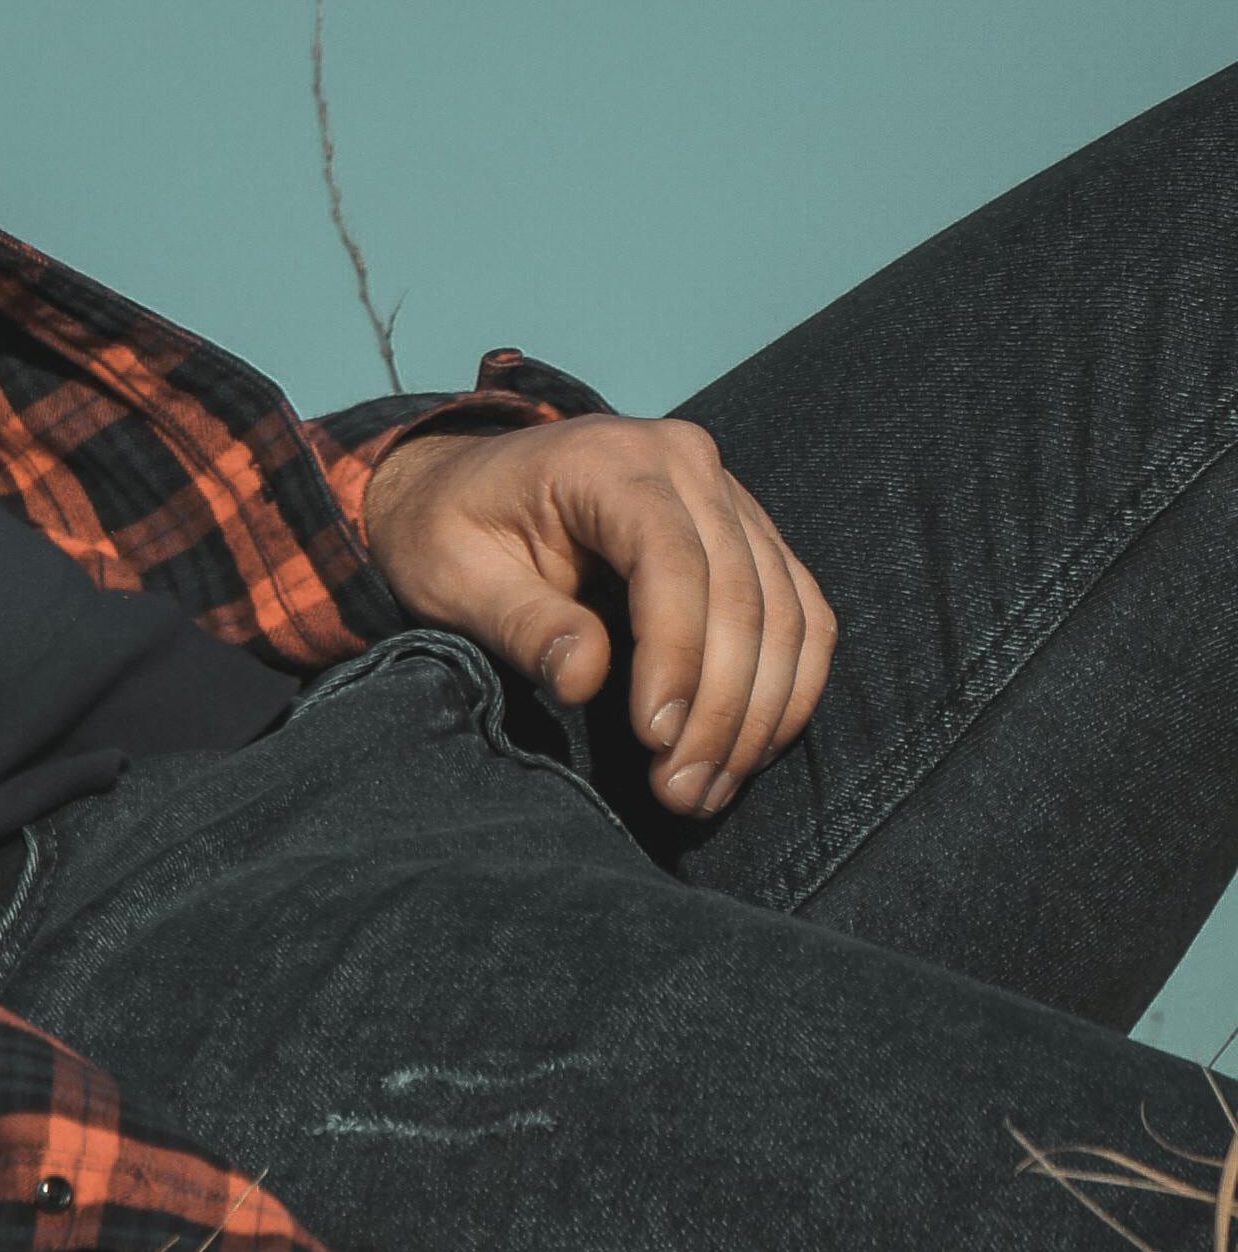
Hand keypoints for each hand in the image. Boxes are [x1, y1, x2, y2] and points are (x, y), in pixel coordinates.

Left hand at [359, 409, 835, 816]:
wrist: (464, 486)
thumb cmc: (449, 531)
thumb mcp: (452, 575)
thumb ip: (520, 621)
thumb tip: (586, 677)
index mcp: (608, 459)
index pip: (672, 561)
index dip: (676, 657)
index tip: (654, 740)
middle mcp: (685, 462)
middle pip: (740, 596)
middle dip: (719, 709)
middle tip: (680, 792)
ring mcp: (728, 495)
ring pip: (785, 613)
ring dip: (759, 714)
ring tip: (705, 788)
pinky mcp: (750, 536)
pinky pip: (802, 614)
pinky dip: (788, 688)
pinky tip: (746, 750)